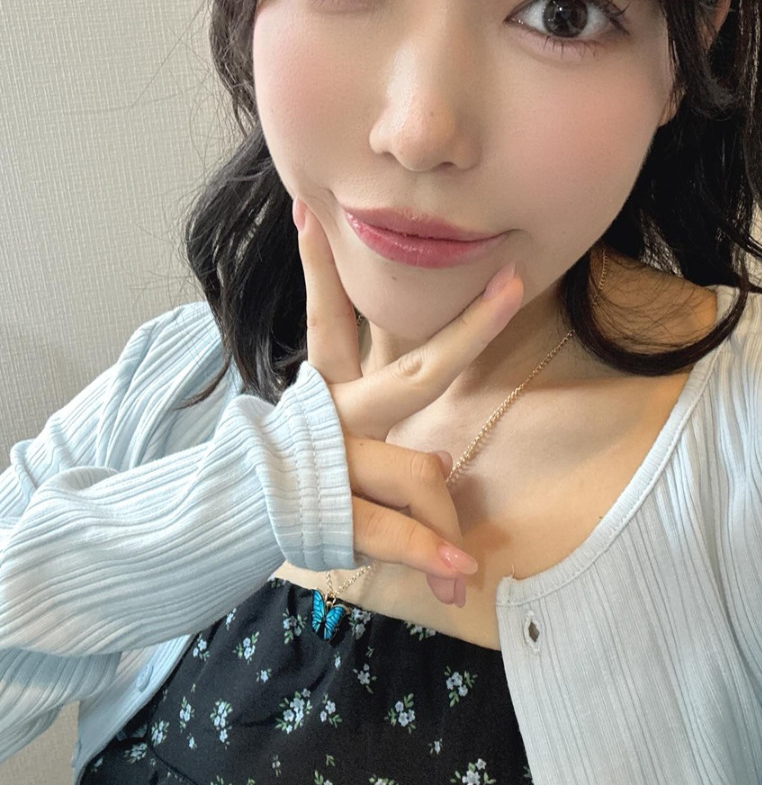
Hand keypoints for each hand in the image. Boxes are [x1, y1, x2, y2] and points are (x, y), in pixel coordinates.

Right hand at [293, 198, 523, 605]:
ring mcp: (334, 462)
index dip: (321, 267)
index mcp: (326, 385)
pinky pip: (392, 533)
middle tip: (515, 283)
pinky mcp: (330, 514)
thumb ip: (373, 402)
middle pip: (415, 372)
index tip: (310, 210)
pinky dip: (427, 555)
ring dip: (443, 515)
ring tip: (470, 557)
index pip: (330, 314)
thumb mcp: (329, 426)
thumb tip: (440, 433)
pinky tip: (459, 575)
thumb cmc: (292, 471)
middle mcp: (332, 414)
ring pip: (417, 471)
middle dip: (470, 331)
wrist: (222, 526)